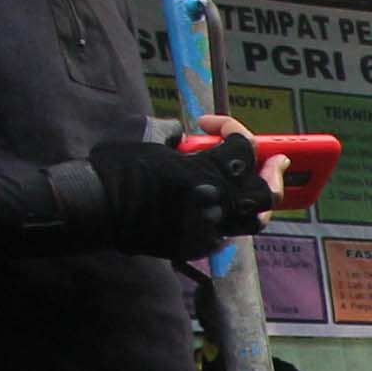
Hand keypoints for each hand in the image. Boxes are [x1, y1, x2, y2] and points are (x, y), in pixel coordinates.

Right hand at [87, 134, 270, 259]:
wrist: (95, 209)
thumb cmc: (116, 169)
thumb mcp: (147, 138)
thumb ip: (175, 134)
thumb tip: (186, 134)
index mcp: (203, 171)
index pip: (243, 147)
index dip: (233, 128)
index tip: (214, 125)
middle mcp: (212, 203)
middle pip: (264, 192)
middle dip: (273, 173)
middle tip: (276, 161)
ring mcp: (207, 228)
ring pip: (253, 221)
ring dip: (259, 201)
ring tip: (259, 187)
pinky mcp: (196, 245)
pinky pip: (226, 234)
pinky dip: (229, 218)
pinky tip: (222, 205)